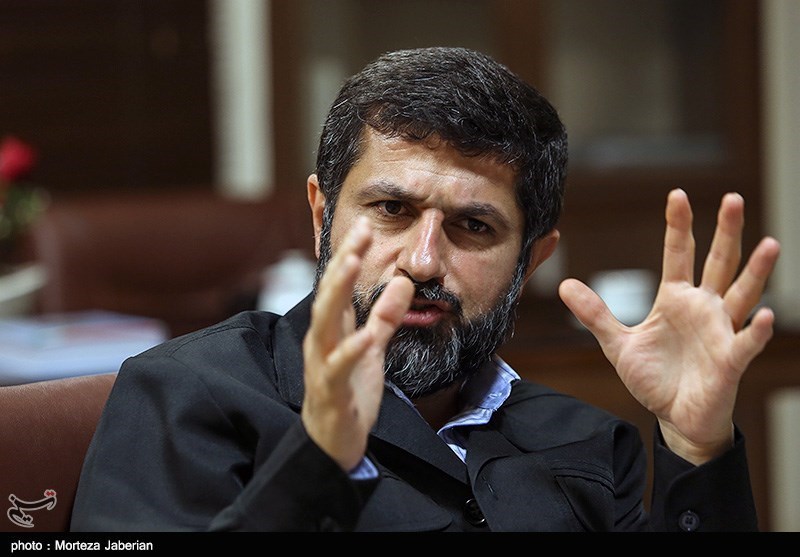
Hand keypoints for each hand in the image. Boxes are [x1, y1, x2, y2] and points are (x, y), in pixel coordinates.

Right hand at [301, 216, 413, 470]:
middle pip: (330, 294)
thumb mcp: (373, 349)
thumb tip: (402, 282)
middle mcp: (322, 340)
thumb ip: (385, 317)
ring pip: (325, 322)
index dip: (351, 253)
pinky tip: (366, 336)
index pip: (340, 284)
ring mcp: (323, 364)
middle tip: (359, 231)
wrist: (332, 442)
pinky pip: (338, 368)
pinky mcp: (331, 390)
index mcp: (333, 329)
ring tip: (352, 263)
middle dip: (343, 261)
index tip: (365, 224)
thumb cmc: (349, 391)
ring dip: (338, 292)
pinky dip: (352, 350)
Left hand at [559, 189, 780, 463]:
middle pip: (718, 262)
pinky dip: (756, 330)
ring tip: (770, 244)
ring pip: (742, 294)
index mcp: (676, 299)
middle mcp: (703, 308)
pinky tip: (765, 316)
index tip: (677, 194)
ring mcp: (720, 331)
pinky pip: (746, 342)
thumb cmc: (654, 379)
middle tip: (733, 198)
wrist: (675, 418)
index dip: (678, 226)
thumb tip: (565, 285)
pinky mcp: (730, 361)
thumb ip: (596, 314)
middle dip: (726, 232)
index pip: (678, 254)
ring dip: (755, 271)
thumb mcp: (618, 344)